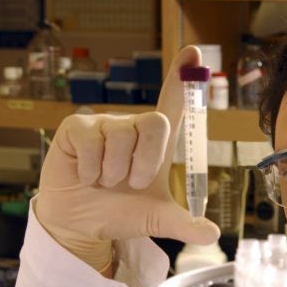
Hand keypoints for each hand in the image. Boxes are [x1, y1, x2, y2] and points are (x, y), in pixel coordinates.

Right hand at [35, 46, 219, 275]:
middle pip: (155, 123)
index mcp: (156, 141)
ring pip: (121, 137)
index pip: (172, 103)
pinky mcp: (75, 128)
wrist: (81, 224)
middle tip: (131, 183)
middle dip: (145, 162)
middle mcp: (132, 126)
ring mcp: (104, 125)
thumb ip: (185, 224)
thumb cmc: (121, 212)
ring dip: (114, 171)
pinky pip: (90, 143)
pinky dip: (91, 169)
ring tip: (105, 182)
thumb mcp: (156, 219)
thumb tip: (211, 234)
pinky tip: (85, 176)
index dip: (182, 76)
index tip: (194, 52)